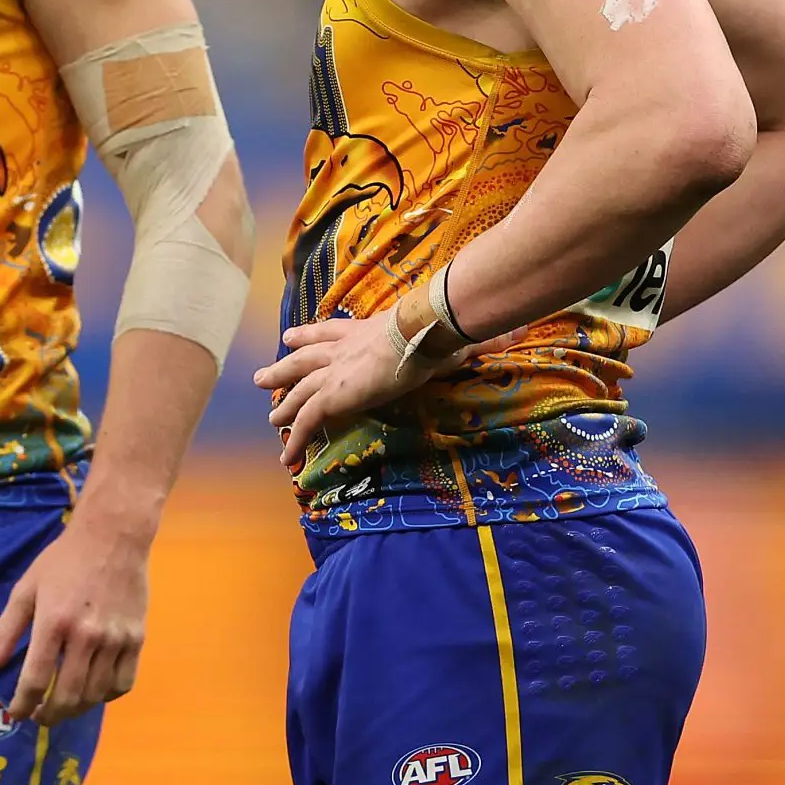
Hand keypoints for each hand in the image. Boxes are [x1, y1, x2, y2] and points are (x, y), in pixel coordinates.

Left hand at [0, 512, 151, 725]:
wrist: (113, 536)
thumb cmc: (63, 560)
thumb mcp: (26, 588)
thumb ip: (5, 630)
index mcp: (53, 622)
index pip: (35, 680)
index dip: (22, 705)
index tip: (15, 714)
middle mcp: (85, 636)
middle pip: (67, 696)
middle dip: (49, 715)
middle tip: (39, 716)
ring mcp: (115, 639)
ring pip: (95, 694)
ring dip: (76, 709)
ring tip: (63, 706)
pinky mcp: (137, 639)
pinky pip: (123, 683)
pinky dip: (106, 696)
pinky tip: (94, 692)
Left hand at [255, 311, 510, 471]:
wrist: (420, 328)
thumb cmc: (438, 327)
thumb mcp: (451, 329)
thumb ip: (479, 333)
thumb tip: (520, 329)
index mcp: (365, 329)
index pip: (330, 331)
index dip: (309, 335)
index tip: (291, 338)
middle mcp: (343, 348)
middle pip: (303, 359)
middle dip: (284, 368)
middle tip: (264, 376)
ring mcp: (334, 371)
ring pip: (298, 392)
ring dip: (283, 406)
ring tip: (271, 419)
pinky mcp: (334, 395)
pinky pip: (306, 422)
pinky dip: (294, 440)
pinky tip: (286, 457)